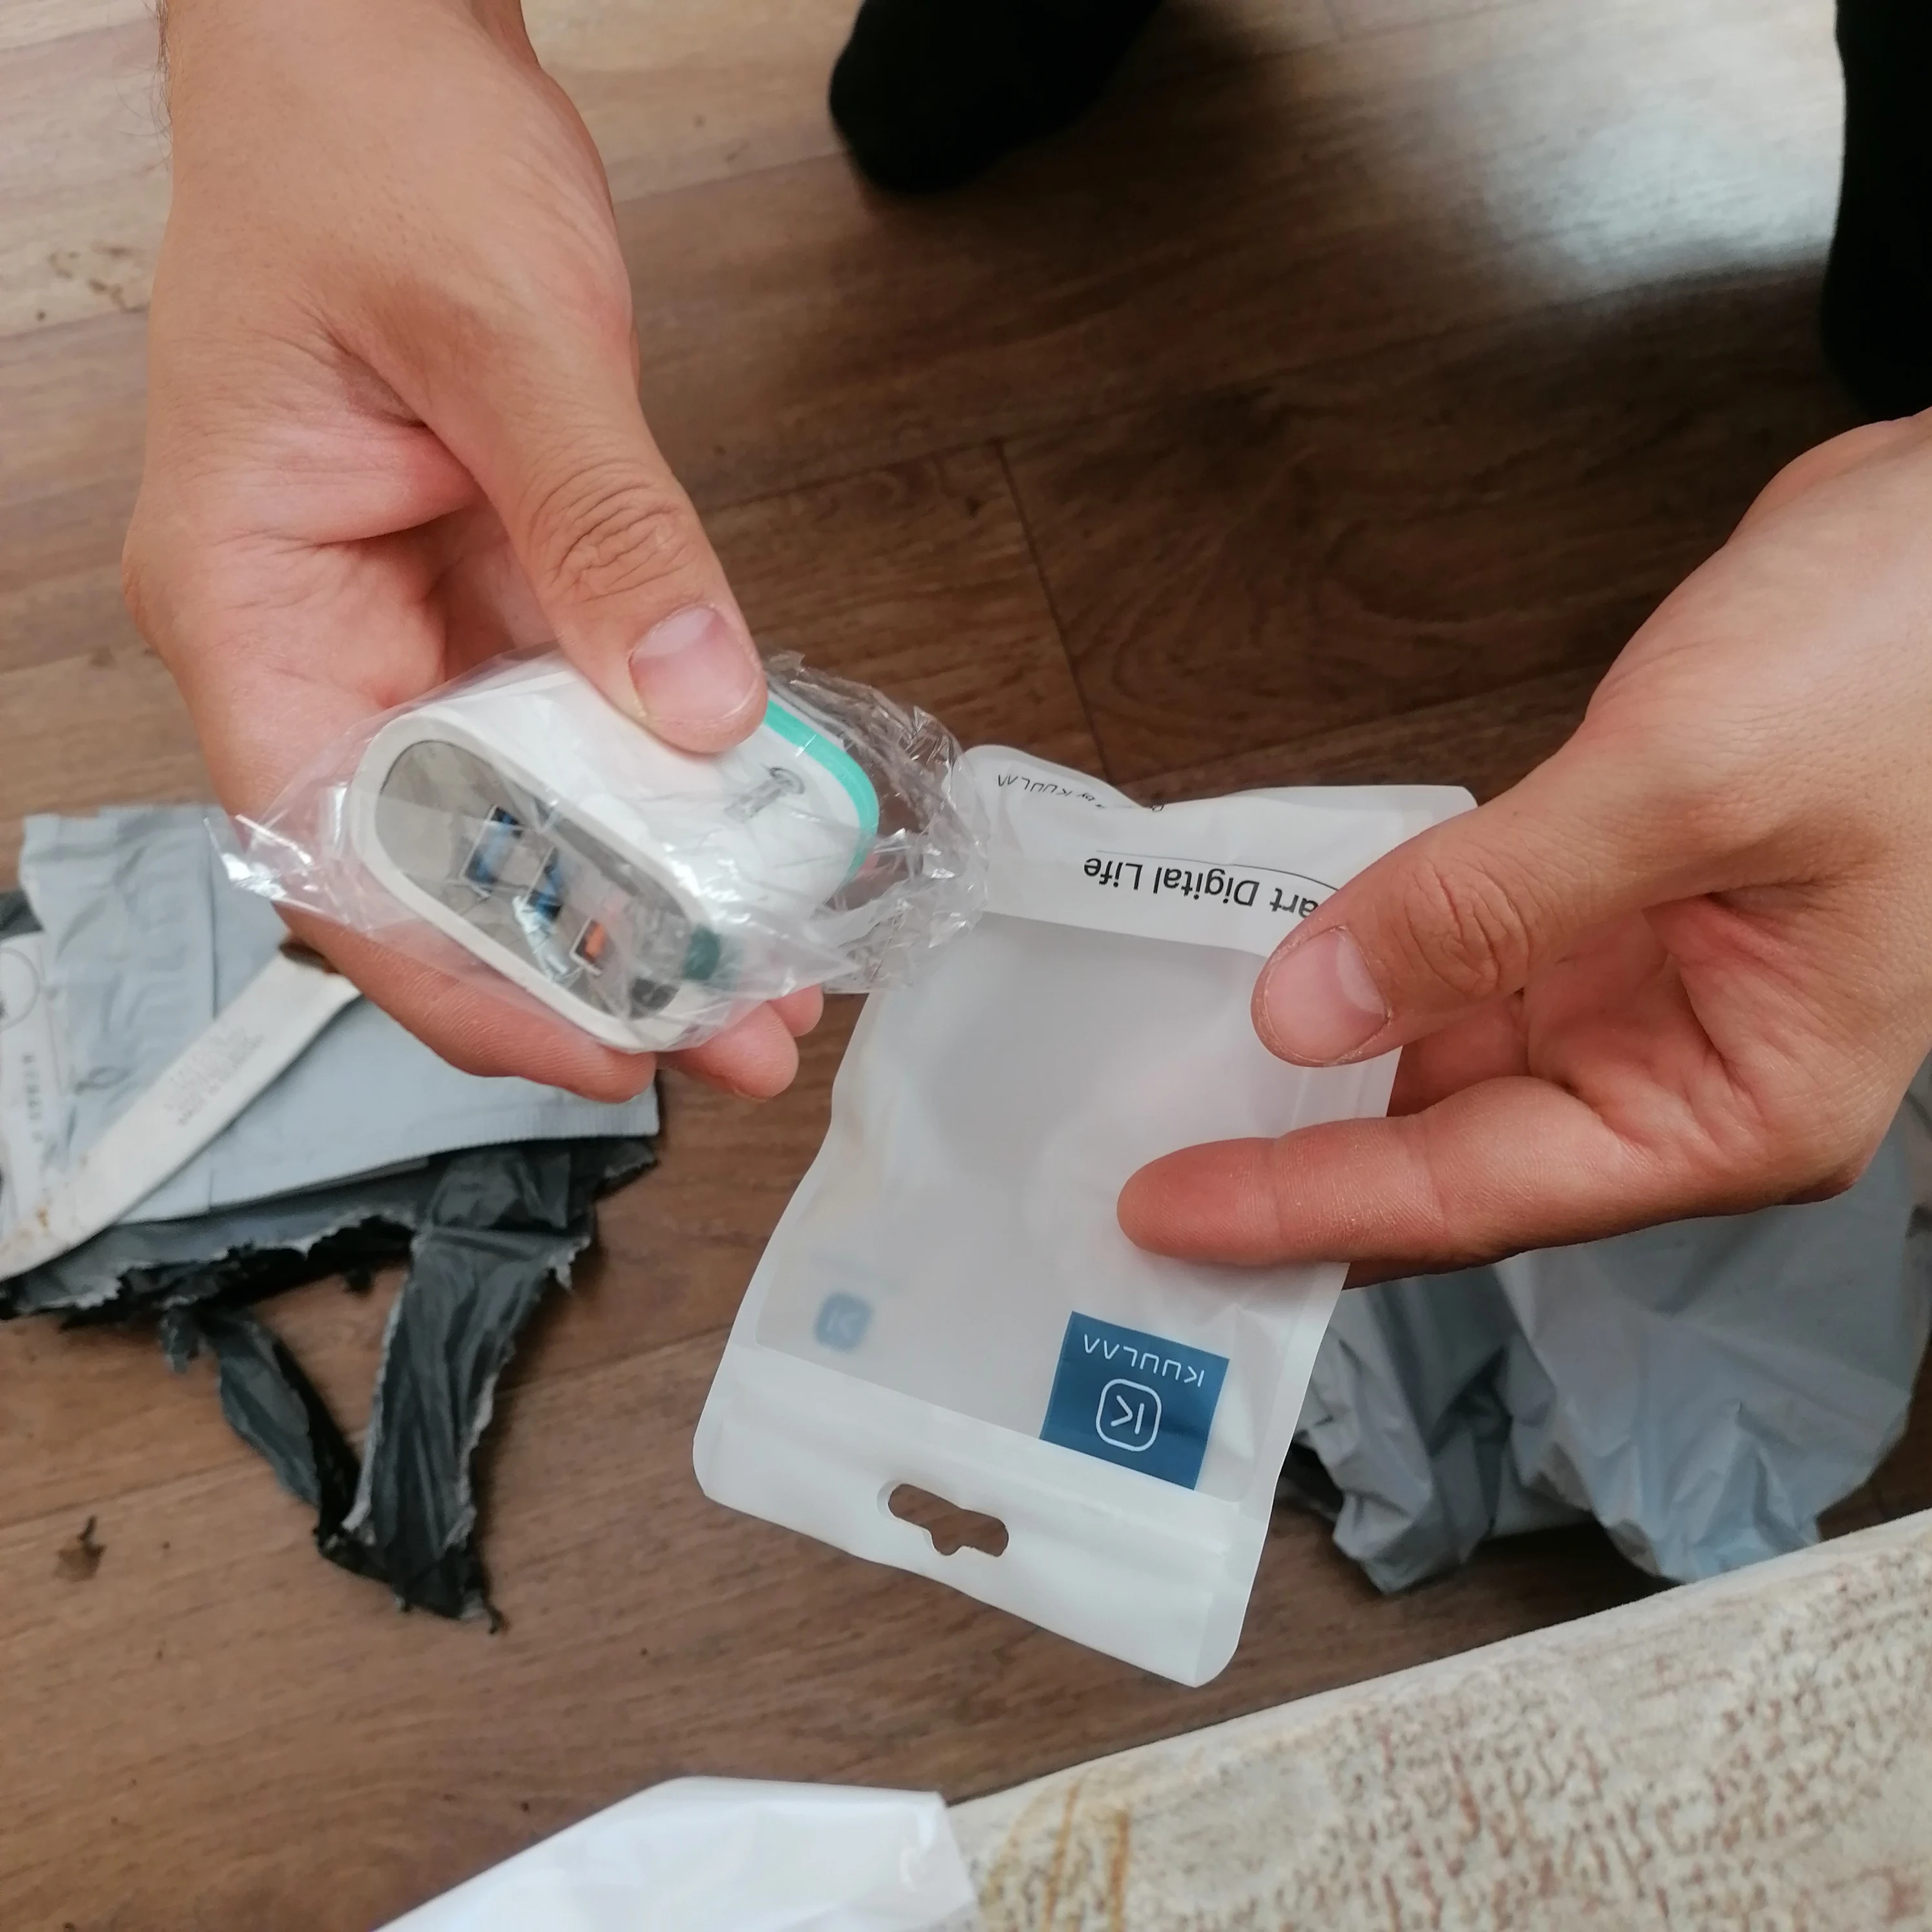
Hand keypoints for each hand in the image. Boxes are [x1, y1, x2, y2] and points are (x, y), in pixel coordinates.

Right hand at [123, 0, 817, 1100]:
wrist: (372, 56)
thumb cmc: (368, 154)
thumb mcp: (506, 339)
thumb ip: (605, 531)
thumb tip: (698, 708)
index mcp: (251, 606)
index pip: (341, 861)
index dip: (471, 978)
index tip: (607, 1046)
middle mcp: (319, 643)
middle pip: (443, 866)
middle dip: (589, 962)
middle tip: (738, 1029)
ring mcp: (408, 628)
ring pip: (522, 813)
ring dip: (641, 896)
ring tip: (766, 970)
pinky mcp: (491, 597)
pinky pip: (576, 728)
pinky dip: (659, 791)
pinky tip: (745, 841)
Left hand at [1121, 414, 1931, 1271]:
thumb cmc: (1898, 661)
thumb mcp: (1683, 784)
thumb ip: (1485, 908)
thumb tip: (1306, 1009)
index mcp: (1736, 1102)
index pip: (1477, 1190)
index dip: (1309, 1206)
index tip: (1164, 1212)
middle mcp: (1685, 1075)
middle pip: (1452, 1155)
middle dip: (1300, 1167)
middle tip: (1137, 1178)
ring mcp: (1644, 997)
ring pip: (1446, 1069)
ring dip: (1320, 1078)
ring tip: (1169, 1094)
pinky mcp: (1608, 918)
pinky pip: (1461, 972)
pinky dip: (1369, 977)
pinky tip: (1272, 979)